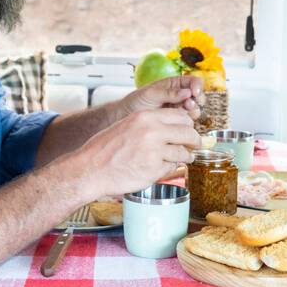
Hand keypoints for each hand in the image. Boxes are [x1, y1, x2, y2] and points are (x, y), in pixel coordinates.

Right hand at [73, 108, 199, 197]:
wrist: (91, 169)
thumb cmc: (104, 149)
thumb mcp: (127, 125)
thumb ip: (149, 124)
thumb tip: (171, 127)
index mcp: (146, 117)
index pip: (180, 116)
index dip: (188, 124)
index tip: (188, 130)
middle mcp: (153, 131)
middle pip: (188, 133)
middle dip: (194, 140)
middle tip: (195, 145)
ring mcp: (155, 151)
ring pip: (184, 152)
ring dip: (186, 156)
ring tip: (183, 158)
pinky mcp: (154, 170)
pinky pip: (172, 167)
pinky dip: (170, 168)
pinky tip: (162, 167)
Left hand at [122, 74, 202, 121]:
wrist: (127, 117)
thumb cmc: (137, 101)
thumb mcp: (151, 93)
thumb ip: (169, 93)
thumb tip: (187, 92)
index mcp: (174, 84)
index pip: (193, 81)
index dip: (197, 86)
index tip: (194, 93)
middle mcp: (180, 95)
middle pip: (198, 96)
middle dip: (196, 100)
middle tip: (188, 106)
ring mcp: (179, 109)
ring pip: (195, 109)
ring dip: (193, 111)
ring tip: (184, 112)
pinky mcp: (177, 121)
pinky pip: (188, 121)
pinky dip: (187, 122)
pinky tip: (179, 122)